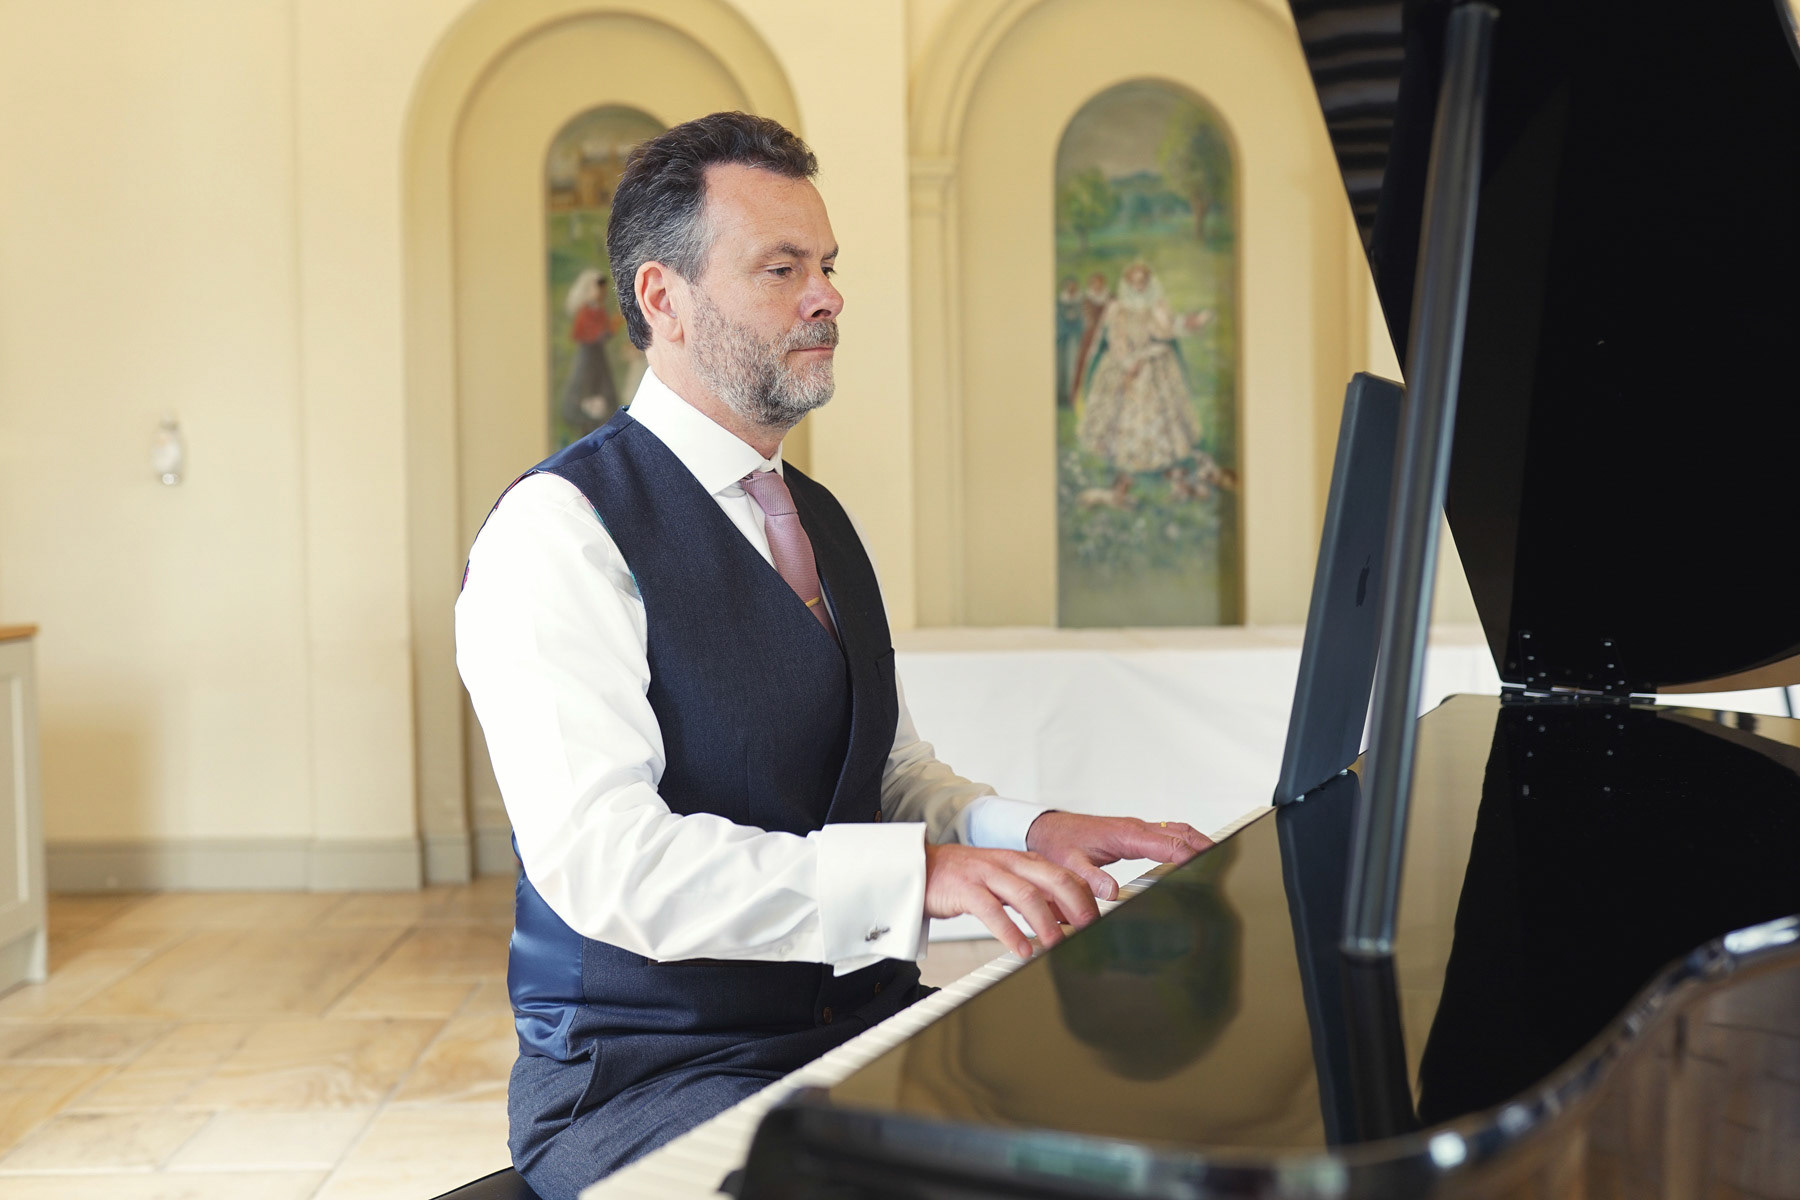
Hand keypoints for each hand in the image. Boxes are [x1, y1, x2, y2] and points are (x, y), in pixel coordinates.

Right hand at [923, 844, 1100, 959]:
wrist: (920, 867)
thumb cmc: (965, 879)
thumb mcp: (1004, 880)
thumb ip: (1034, 893)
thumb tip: (1066, 916)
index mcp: (1021, 860)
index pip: (1063, 873)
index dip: (1085, 896)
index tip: (1100, 919)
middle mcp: (1008, 863)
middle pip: (1053, 878)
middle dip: (1076, 904)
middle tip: (1089, 929)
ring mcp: (986, 874)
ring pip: (1025, 894)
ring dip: (1046, 921)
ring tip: (1057, 945)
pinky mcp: (965, 889)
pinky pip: (992, 911)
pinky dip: (1010, 932)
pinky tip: (1021, 950)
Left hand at [1024, 812, 1212, 901]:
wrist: (1047, 829)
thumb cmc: (1059, 843)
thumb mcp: (1069, 864)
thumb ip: (1089, 878)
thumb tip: (1111, 893)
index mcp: (1125, 835)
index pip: (1167, 844)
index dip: (1190, 855)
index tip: (1208, 865)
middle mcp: (1135, 828)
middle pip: (1180, 833)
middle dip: (1205, 846)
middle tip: (1228, 859)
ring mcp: (1136, 828)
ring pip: (1176, 830)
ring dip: (1198, 841)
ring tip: (1219, 857)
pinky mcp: (1134, 832)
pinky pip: (1167, 833)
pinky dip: (1185, 840)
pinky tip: (1192, 853)